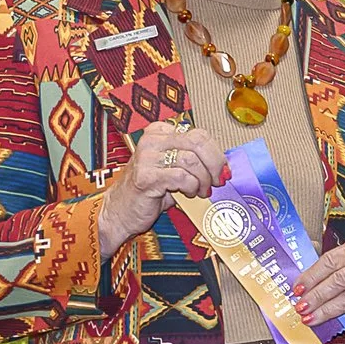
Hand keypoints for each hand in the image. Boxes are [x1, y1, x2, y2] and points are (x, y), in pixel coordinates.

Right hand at [100, 122, 226, 257]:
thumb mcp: (174, 169)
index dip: (216, 153)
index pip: (199, 134)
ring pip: (191, 160)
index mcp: (160, 133)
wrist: (121, 211)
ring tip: (201, 191)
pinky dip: (191, 187)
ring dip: (203, 179)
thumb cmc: (150, 190)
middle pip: (198, 143)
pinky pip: (181, 177)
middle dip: (215, 164)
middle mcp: (153, 140)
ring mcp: (147, 157)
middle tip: (218, 181)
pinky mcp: (147, 177)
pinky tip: (189, 194)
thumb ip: (193, 161)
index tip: (222, 170)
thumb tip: (223, 166)